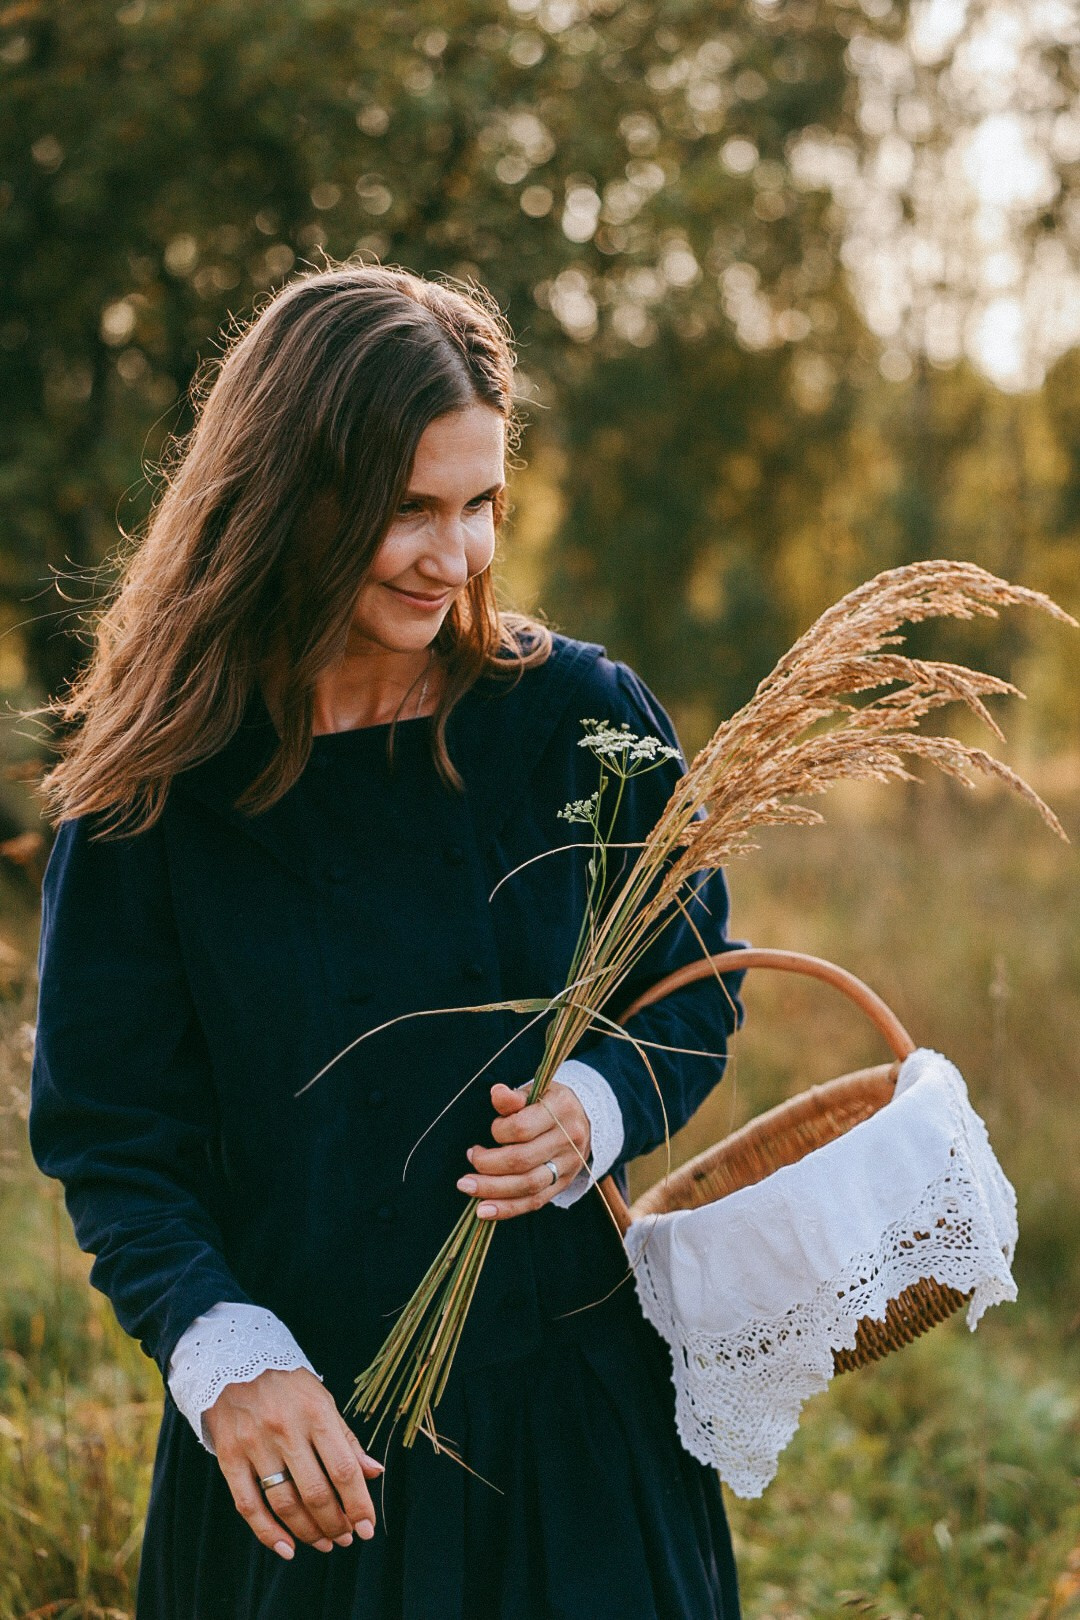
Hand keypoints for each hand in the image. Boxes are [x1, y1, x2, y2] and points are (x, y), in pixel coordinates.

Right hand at [204, 1366, 383, 1560]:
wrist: (232, 1361)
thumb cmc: (287, 1384)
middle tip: (346, 1538)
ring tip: (325, 1543)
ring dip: (309, 1532)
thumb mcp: (322, 1401)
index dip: (359, 1504)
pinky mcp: (230, 1457)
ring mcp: (255, 1445)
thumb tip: (374, 1473)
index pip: (343, 1469)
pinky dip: (268, 1533)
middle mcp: (286, 1430)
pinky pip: (248, 1505)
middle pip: (316, 1492)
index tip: (368, 1528)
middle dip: (336, 1523)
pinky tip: (287, 1548)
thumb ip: (346, 1440)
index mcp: (316, 1414)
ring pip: (285, 1504)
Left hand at [456, 1080, 591, 1218]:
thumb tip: (496, 1093)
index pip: (522, 1127)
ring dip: (493, 1189)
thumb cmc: (551, 1103)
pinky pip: (535, 1202)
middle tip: (470, 1159)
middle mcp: (568, 1139)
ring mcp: (568, 1165)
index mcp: (561, 1109)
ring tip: (467, 1187)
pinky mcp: (564, 1184)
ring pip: (528, 1185)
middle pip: (523, 1160)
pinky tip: (485, 1211)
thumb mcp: (536, 1091)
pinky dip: (508, 1208)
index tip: (492, 1129)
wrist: (586, 1119)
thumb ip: (514, 1097)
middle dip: (488, 1164)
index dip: (499, 1131)